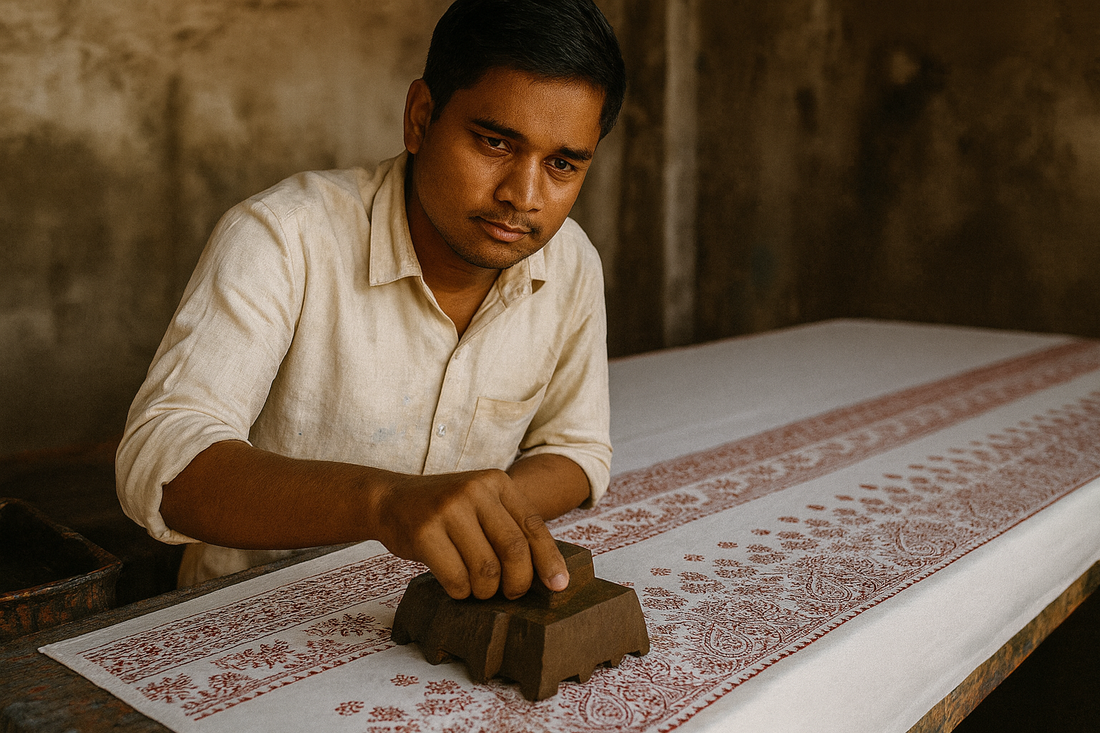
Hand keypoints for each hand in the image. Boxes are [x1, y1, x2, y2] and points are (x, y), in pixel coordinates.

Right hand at [371, 469, 568, 599]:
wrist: (390, 500)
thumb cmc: (444, 512)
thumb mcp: (480, 505)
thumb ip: (508, 528)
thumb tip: (547, 573)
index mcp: (496, 483)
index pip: (533, 525)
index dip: (549, 560)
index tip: (558, 586)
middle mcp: (475, 490)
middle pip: (514, 550)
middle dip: (518, 582)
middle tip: (511, 594)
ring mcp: (449, 509)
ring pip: (486, 569)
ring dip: (486, 591)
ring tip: (479, 590)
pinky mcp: (425, 532)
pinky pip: (456, 578)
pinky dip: (461, 592)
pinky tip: (457, 587)